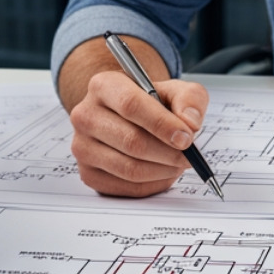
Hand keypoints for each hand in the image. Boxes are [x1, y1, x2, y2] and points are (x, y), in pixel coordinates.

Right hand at [68, 70, 210, 196]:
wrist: (128, 117)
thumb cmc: (151, 102)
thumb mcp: (175, 90)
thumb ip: (189, 99)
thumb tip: (190, 122)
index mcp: (104, 86)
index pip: (131, 105)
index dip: (162, 124)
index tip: (187, 138)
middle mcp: (85, 115)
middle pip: (131, 141)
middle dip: (168, 153)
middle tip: (189, 156)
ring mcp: (83, 147)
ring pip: (129, 168)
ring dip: (163, 170)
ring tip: (178, 163)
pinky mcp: (88, 174)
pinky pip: (126, 187)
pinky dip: (153, 184)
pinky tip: (163, 172)